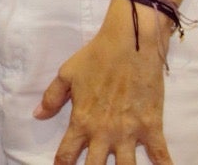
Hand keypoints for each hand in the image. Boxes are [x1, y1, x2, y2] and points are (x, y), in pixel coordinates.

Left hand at [33, 2, 173, 164]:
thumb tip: (37, 114)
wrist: (130, 43)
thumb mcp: (67, 74)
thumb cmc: (96, 56)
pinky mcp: (152, 127)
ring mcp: (129, 133)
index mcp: (82, 121)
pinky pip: (160, 155)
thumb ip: (52, 97)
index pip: (67, 154)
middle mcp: (104, 132)